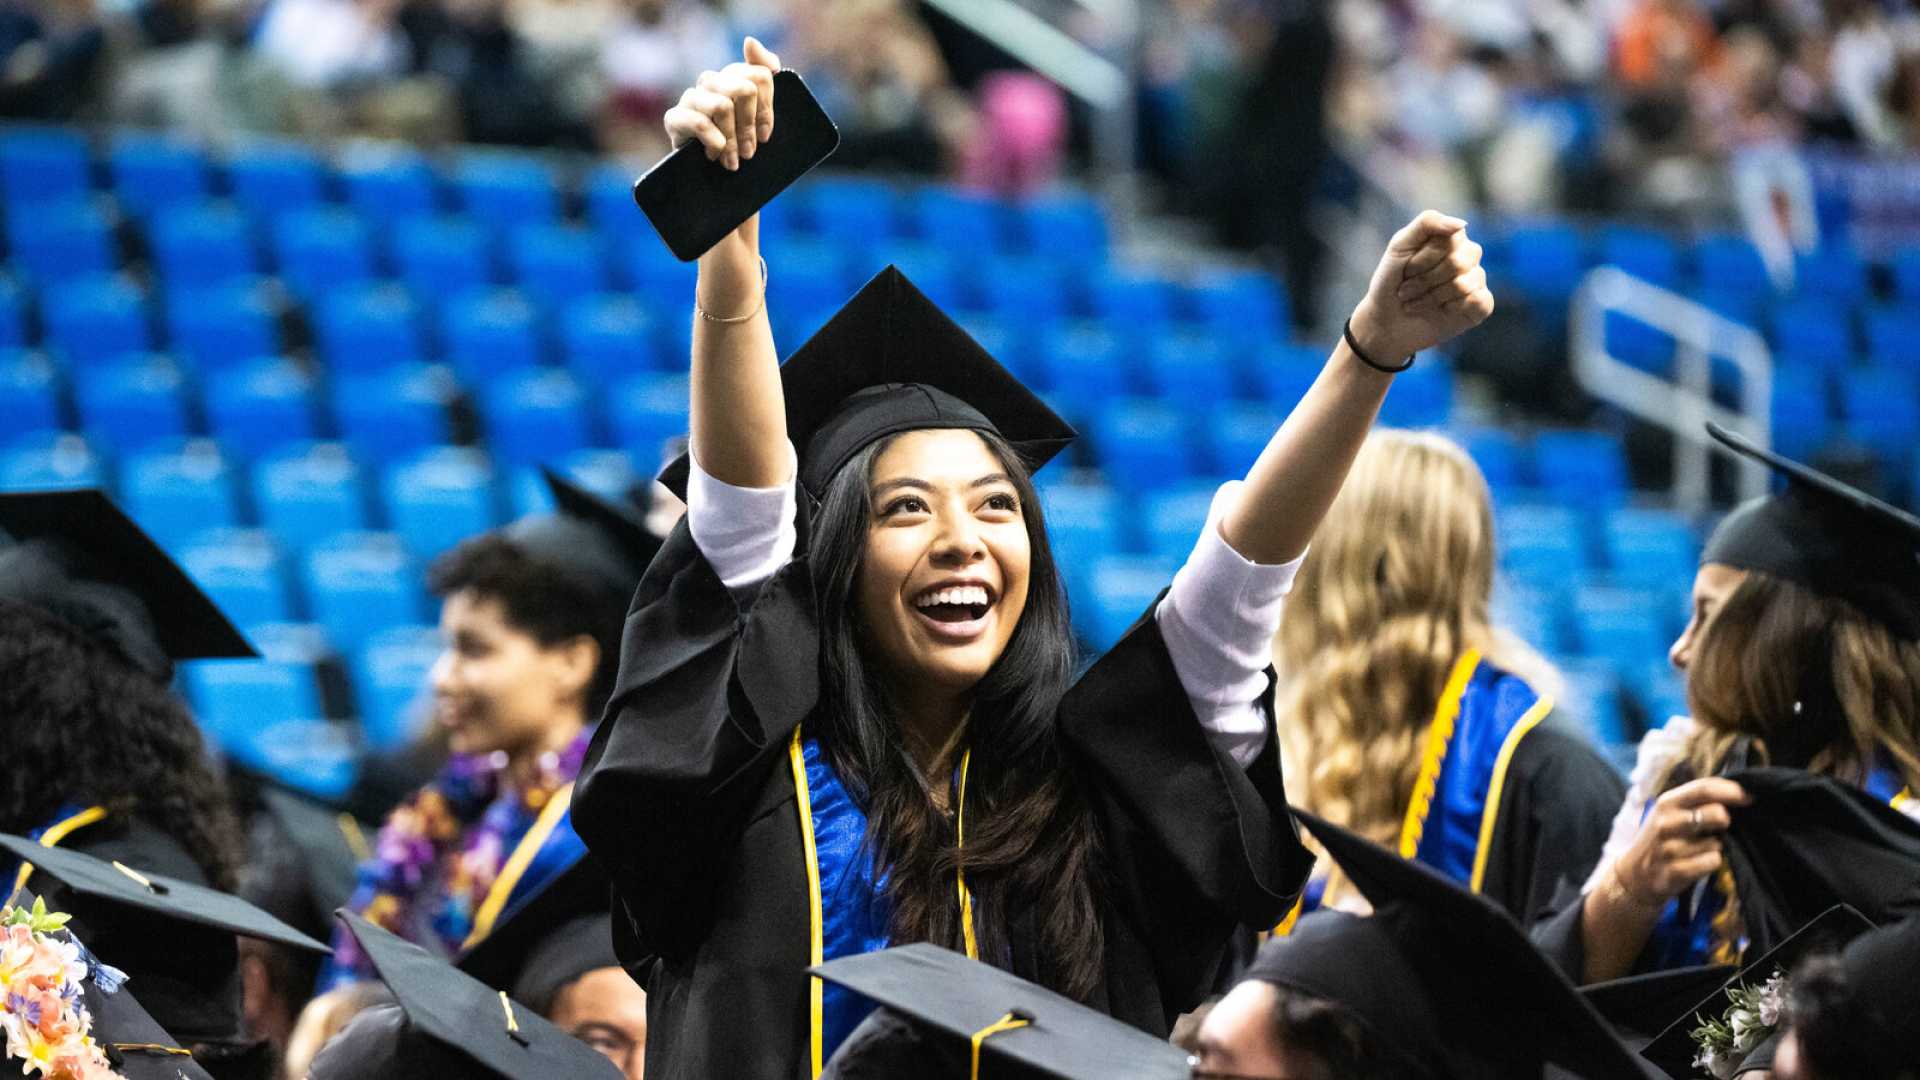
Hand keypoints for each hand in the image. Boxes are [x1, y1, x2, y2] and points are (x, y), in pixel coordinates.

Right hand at [664, 37, 781, 171]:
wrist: (710, 182)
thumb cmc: (737, 148)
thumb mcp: (760, 118)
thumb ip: (763, 74)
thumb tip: (749, 41)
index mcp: (733, 77)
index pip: (760, 75)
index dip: (766, 108)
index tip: (764, 135)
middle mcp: (711, 82)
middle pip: (743, 89)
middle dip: (749, 124)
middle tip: (750, 151)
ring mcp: (691, 98)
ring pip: (723, 106)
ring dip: (732, 139)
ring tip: (733, 160)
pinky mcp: (674, 118)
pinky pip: (699, 122)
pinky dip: (714, 142)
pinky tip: (715, 155)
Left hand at [1347, 210, 1493, 363]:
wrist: (1386, 320)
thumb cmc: (1392, 280)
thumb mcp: (1400, 244)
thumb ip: (1428, 222)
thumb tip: (1462, 225)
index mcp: (1452, 236)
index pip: (1447, 242)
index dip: (1421, 261)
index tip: (1405, 270)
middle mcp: (1469, 255)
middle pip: (1456, 263)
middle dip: (1424, 281)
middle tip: (1406, 290)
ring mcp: (1477, 279)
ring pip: (1463, 285)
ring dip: (1430, 298)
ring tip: (1416, 302)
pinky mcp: (1481, 304)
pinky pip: (1478, 302)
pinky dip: (1452, 309)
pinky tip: (1441, 310)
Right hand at [1612, 778, 1749, 905]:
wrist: (1635, 874)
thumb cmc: (1663, 838)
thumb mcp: (1671, 813)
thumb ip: (1697, 800)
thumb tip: (1739, 793)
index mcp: (1667, 803)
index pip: (1704, 788)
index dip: (1732, 791)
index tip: (1749, 797)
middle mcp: (1666, 823)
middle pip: (1717, 814)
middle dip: (1726, 821)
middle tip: (1719, 827)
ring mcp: (1668, 848)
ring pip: (1717, 843)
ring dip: (1716, 847)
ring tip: (1700, 849)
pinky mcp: (1674, 871)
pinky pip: (1712, 862)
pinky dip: (1712, 863)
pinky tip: (1698, 864)